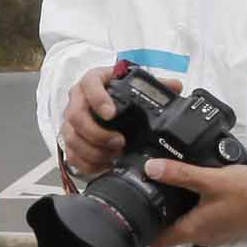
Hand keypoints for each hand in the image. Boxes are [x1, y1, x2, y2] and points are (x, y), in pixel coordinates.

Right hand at [60, 65, 174, 179]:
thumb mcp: (137, 86)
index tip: (111, 114)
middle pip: (75, 115)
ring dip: (92, 150)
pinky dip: (86, 163)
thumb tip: (175, 86)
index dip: (98, 99)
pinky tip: (104, 165)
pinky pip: (70, 153)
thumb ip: (156, 85)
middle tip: (118, 142)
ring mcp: (71, 120)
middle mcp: (77, 98)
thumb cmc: (121, 94)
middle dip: (96, 132)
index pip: (89, 84)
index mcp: (93, 80)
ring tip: (114, 156)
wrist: (107, 103)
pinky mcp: (70, 138)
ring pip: (71, 137)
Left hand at [144, 160, 246, 246]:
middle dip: (160, 216)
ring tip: (172, 187)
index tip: (134, 213)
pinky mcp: (229, 225)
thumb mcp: (210, 179)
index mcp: (194, 230)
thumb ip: (179, 174)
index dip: (144, 231)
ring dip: (180, 211)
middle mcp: (203, 237)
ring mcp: (217, 233)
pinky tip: (200, 190)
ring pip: (189, 225)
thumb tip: (150, 169)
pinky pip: (205, 220)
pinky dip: (198, 209)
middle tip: (149, 192)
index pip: (158, 242)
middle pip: (171, 232)